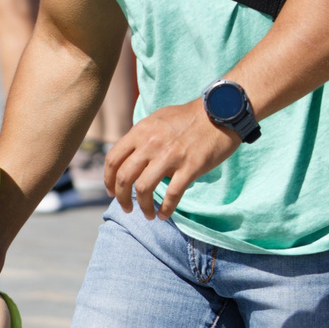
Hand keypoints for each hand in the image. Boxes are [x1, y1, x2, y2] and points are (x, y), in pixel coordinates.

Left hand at [104, 96, 241, 220]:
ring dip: (143, 207)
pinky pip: (172, 194)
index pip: (113, 159)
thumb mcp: (157, 120)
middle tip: (127, 207)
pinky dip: (166, 209)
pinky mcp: (190, 166)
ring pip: (144, 189)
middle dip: (122, 198)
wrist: (220, 112)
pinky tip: (163, 215)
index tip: (112, 191)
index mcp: (141, 131)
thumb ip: (142, 137)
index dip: (108, 179)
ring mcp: (171, 156)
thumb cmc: (189, 117)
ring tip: (147, 215)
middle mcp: (151, 143)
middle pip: (124, 177)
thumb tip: (131, 157)